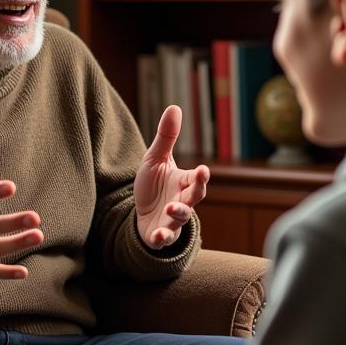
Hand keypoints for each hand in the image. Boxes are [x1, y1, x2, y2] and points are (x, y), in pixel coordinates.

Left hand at [134, 106, 209, 248]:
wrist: (142, 215)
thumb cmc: (153, 186)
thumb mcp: (155, 159)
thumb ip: (166, 137)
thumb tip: (175, 107)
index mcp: (183, 182)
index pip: (196, 178)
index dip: (201, 175)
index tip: (203, 170)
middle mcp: (182, 200)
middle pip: (195, 196)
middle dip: (198, 189)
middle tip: (200, 179)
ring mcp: (173, 219)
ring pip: (182, 218)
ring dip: (179, 213)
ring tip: (172, 208)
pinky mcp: (161, 234)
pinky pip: (164, 238)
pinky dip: (161, 238)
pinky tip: (156, 236)